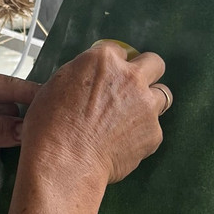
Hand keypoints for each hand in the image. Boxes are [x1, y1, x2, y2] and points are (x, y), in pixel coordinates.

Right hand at [22, 40, 169, 184]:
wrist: (64, 163)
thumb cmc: (50, 128)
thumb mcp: (55, 87)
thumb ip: (81, 77)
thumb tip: (88, 80)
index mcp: (103, 61)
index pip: (120, 51)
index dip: (114, 65)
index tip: (110, 76)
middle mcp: (130, 77)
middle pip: (154, 63)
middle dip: (146, 73)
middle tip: (132, 88)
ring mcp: (146, 105)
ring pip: (162, 95)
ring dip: (149, 103)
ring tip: (130, 119)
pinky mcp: (154, 132)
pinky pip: (154, 129)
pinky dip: (142, 134)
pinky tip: (122, 144)